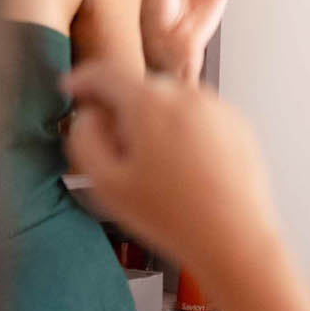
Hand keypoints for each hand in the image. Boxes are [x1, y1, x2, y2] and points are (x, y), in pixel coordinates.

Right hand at [62, 58, 276, 282]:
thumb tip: (88, 116)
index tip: (72, 88)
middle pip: (140, 88)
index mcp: (149, 102)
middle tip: (115, 147)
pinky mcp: (237, 123)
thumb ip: (85, 141)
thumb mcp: (106, 185)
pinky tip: (184, 170)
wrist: (234, 236)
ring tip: (155, 168)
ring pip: (171, 103)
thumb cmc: (171, 216)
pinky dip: (184, 131)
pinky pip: (199, 116)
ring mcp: (216, 106)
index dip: (82, 80)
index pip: (106, 74)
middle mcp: (186, 94)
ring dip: (155, 121)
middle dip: (123, 109)